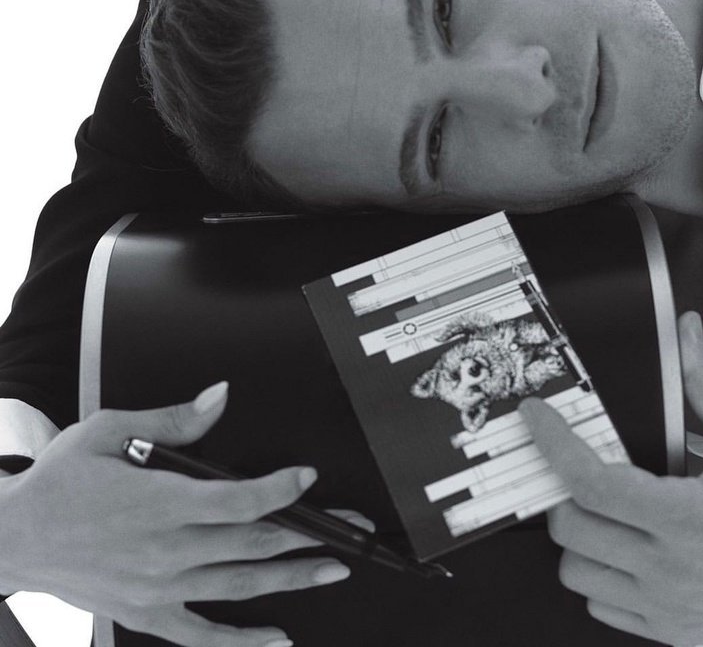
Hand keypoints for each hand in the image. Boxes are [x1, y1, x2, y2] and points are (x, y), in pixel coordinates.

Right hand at [0, 382, 365, 646]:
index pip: (237, 499)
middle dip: (310, 533)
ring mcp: (159, 587)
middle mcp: (164, 549)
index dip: (280, 489)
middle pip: (253, 541)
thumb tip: (219, 397)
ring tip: (335, 569)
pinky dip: (243, 641)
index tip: (308, 477)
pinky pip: (203, 634)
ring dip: (293, 577)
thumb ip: (172, 419)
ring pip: (240, 583)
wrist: (15, 535)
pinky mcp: (147, 612)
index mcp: (159, 501)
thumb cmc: (60, 481)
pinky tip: (278, 638)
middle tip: (352, 528)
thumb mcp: (109, 431)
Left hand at [520, 312, 702, 646]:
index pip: (592, 480)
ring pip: (576, 572)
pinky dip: (598, 576)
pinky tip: (621, 549)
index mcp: (684, 518)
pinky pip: (602, 607)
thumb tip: (689, 337)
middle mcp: (667, 568)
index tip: (538, 419)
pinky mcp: (669, 630)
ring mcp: (664, 606)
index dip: (554, 444)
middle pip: (570, 527)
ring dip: (577, 536)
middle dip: (560, 488)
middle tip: (574, 464)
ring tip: (599, 508)